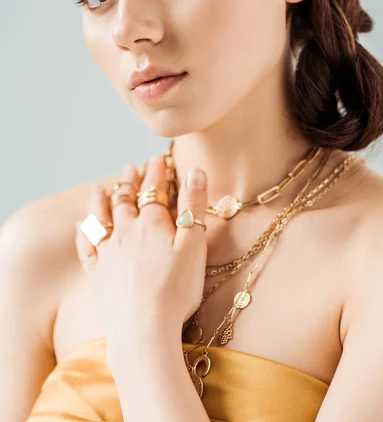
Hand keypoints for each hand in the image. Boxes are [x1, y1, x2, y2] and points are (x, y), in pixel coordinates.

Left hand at [75, 154, 207, 358]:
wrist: (143, 331)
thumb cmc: (175, 290)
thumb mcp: (194, 246)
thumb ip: (194, 207)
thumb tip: (195, 171)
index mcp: (152, 223)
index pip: (154, 190)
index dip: (157, 172)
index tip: (157, 158)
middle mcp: (125, 231)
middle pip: (126, 198)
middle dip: (130, 181)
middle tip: (131, 168)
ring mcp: (107, 252)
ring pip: (101, 216)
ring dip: (102, 199)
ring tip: (102, 187)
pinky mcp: (96, 273)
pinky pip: (86, 245)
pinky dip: (83, 231)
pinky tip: (81, 224)